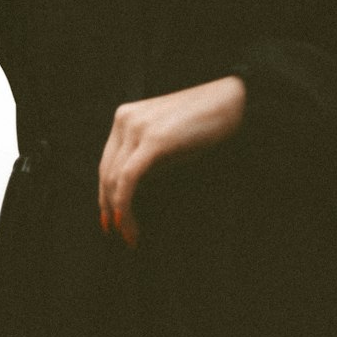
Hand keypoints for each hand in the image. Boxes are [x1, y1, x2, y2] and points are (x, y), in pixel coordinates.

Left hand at [97, 76, 246, 247]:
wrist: (231, 101)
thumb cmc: (202, 124)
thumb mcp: (166, 140)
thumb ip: (146, 158)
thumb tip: (132, 193)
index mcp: (125, 117)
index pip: (107, 162)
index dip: (105, 194)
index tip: (110, 219)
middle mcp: (125, 119)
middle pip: (106, 172)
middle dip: (109, 207)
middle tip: (118, 234)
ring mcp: (137, 127)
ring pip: (114, 179)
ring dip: (119, 212)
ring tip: (129, 235)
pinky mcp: (153, 139)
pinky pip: (129, 178)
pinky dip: (124, 203)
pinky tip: (128, 222)